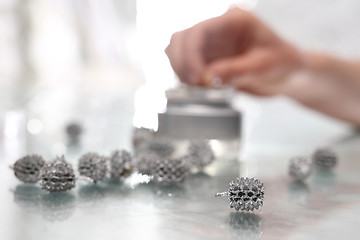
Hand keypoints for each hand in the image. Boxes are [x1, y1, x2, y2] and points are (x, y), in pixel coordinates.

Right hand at [165, 8, 304, 95]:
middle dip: (182, 62)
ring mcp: (212, 45)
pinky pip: (187, 66)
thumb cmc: (286, 64)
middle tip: (194, 85)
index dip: (191, 54)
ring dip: (181, 70)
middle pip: (181, 38)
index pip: (199, 31)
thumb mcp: (264, 66)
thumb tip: (205, 78)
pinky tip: (200, 89)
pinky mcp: (209, 60)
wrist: (290, 76)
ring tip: (198, 88)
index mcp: (234, 21)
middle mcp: (219, 29)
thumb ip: (235, 70)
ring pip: (178, 51)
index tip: (197, 78)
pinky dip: (187, 78)